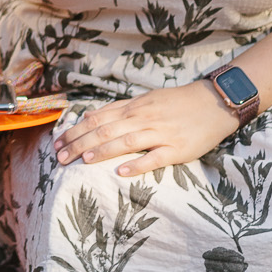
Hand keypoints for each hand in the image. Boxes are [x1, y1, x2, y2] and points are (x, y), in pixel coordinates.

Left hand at [53, 82, 241, 177]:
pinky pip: (155, 157)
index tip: (57, 142)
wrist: (214, 102)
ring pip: (125, 141)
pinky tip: (122, 172)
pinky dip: (138, 164)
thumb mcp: (146, 100)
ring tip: (83, 160)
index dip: (75, 131)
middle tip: (60, 157)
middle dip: (80, 143)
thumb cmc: (178, 103)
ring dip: (102, 151)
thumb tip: (92, 116)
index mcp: (134, 108)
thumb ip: (120, 109)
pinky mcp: (177, 148)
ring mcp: (160, 133)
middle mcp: (143, 118)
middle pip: (105, 130)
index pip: (97, 118)